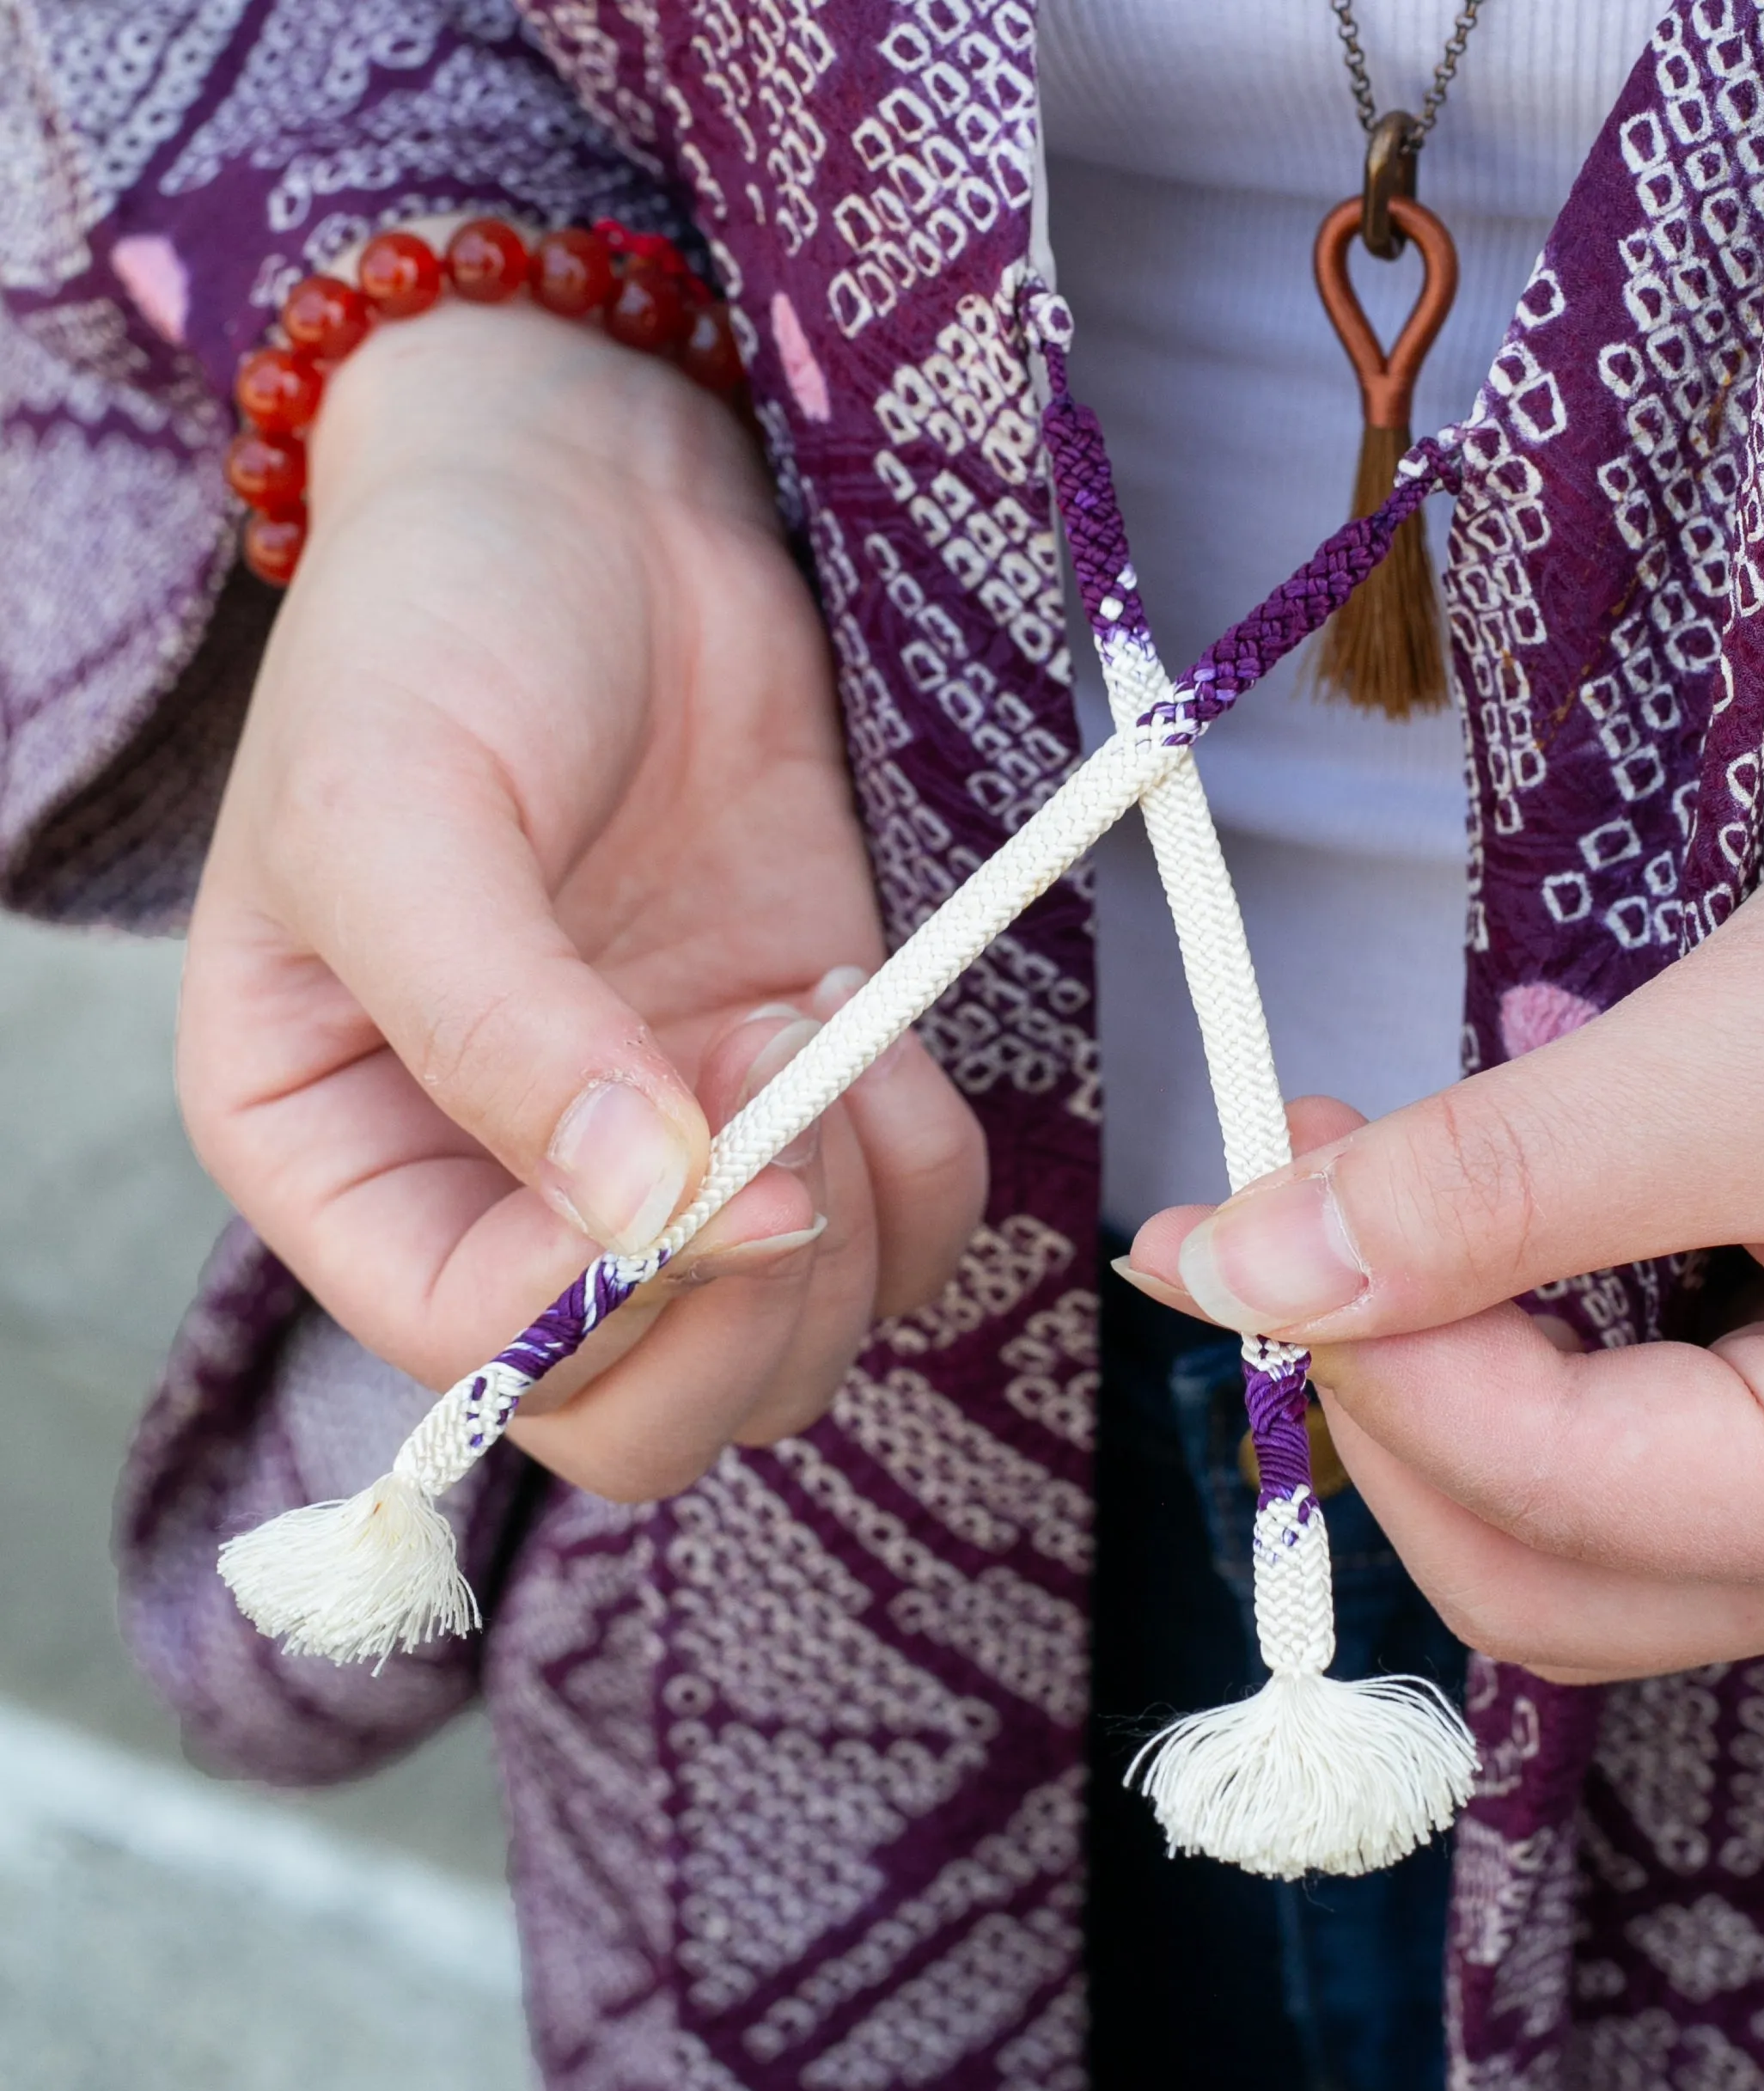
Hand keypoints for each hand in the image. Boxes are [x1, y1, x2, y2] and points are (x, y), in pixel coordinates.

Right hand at [180, 296, 984, 1499]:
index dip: (609, 1305)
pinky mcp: (793, 1103)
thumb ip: (498, 1026)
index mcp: (337, 1157)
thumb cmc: (444, 625)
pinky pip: (892, 1244)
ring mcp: (658, 1161)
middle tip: (787, 1105)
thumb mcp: (403, 806)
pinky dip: (922, 1177)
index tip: (728, 1159)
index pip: (469, 1353)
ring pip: (782, 1359)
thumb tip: (635, 1215)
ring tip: (815, 1014)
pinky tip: (871, 1021)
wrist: (597, 498)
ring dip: (846, 1233)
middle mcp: (493, 1194)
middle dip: (743, 1309)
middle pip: (635, 1416)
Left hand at [1120, 874, 1763, 1682]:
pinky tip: (1484, 1248)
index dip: (1363, 1355)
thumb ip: (1497, 1183)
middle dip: (1382, 1404)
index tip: (1232, 1213)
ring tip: (1370, 1211)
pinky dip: (1515, 1368)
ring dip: (1432, 1391)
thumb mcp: (1750, 1062)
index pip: (1547, 1500)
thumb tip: (1240, 1273)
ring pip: (1570, 1539)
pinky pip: (1623, 1464)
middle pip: (1542, 1573)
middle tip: (1283, 1222)